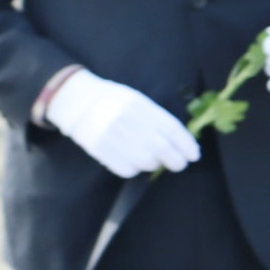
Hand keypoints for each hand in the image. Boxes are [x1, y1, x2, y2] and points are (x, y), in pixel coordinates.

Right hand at [40, 70, 199, 177]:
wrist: (75, 100)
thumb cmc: (113, 101)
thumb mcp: (137, 100)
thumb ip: (158, 118)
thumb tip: (183, 142)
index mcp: (139, 105)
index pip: (172, 129)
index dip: (187, 145)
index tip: (194, 155)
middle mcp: (126, 120)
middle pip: (162, 149)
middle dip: (176, 160)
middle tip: (179, 164)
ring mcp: (112, 136)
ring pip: (146, 162)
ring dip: (154, 164)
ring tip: (151, 158)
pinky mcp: (99, 149)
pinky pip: (127, 170)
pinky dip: (134, 169)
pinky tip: (133, 160)